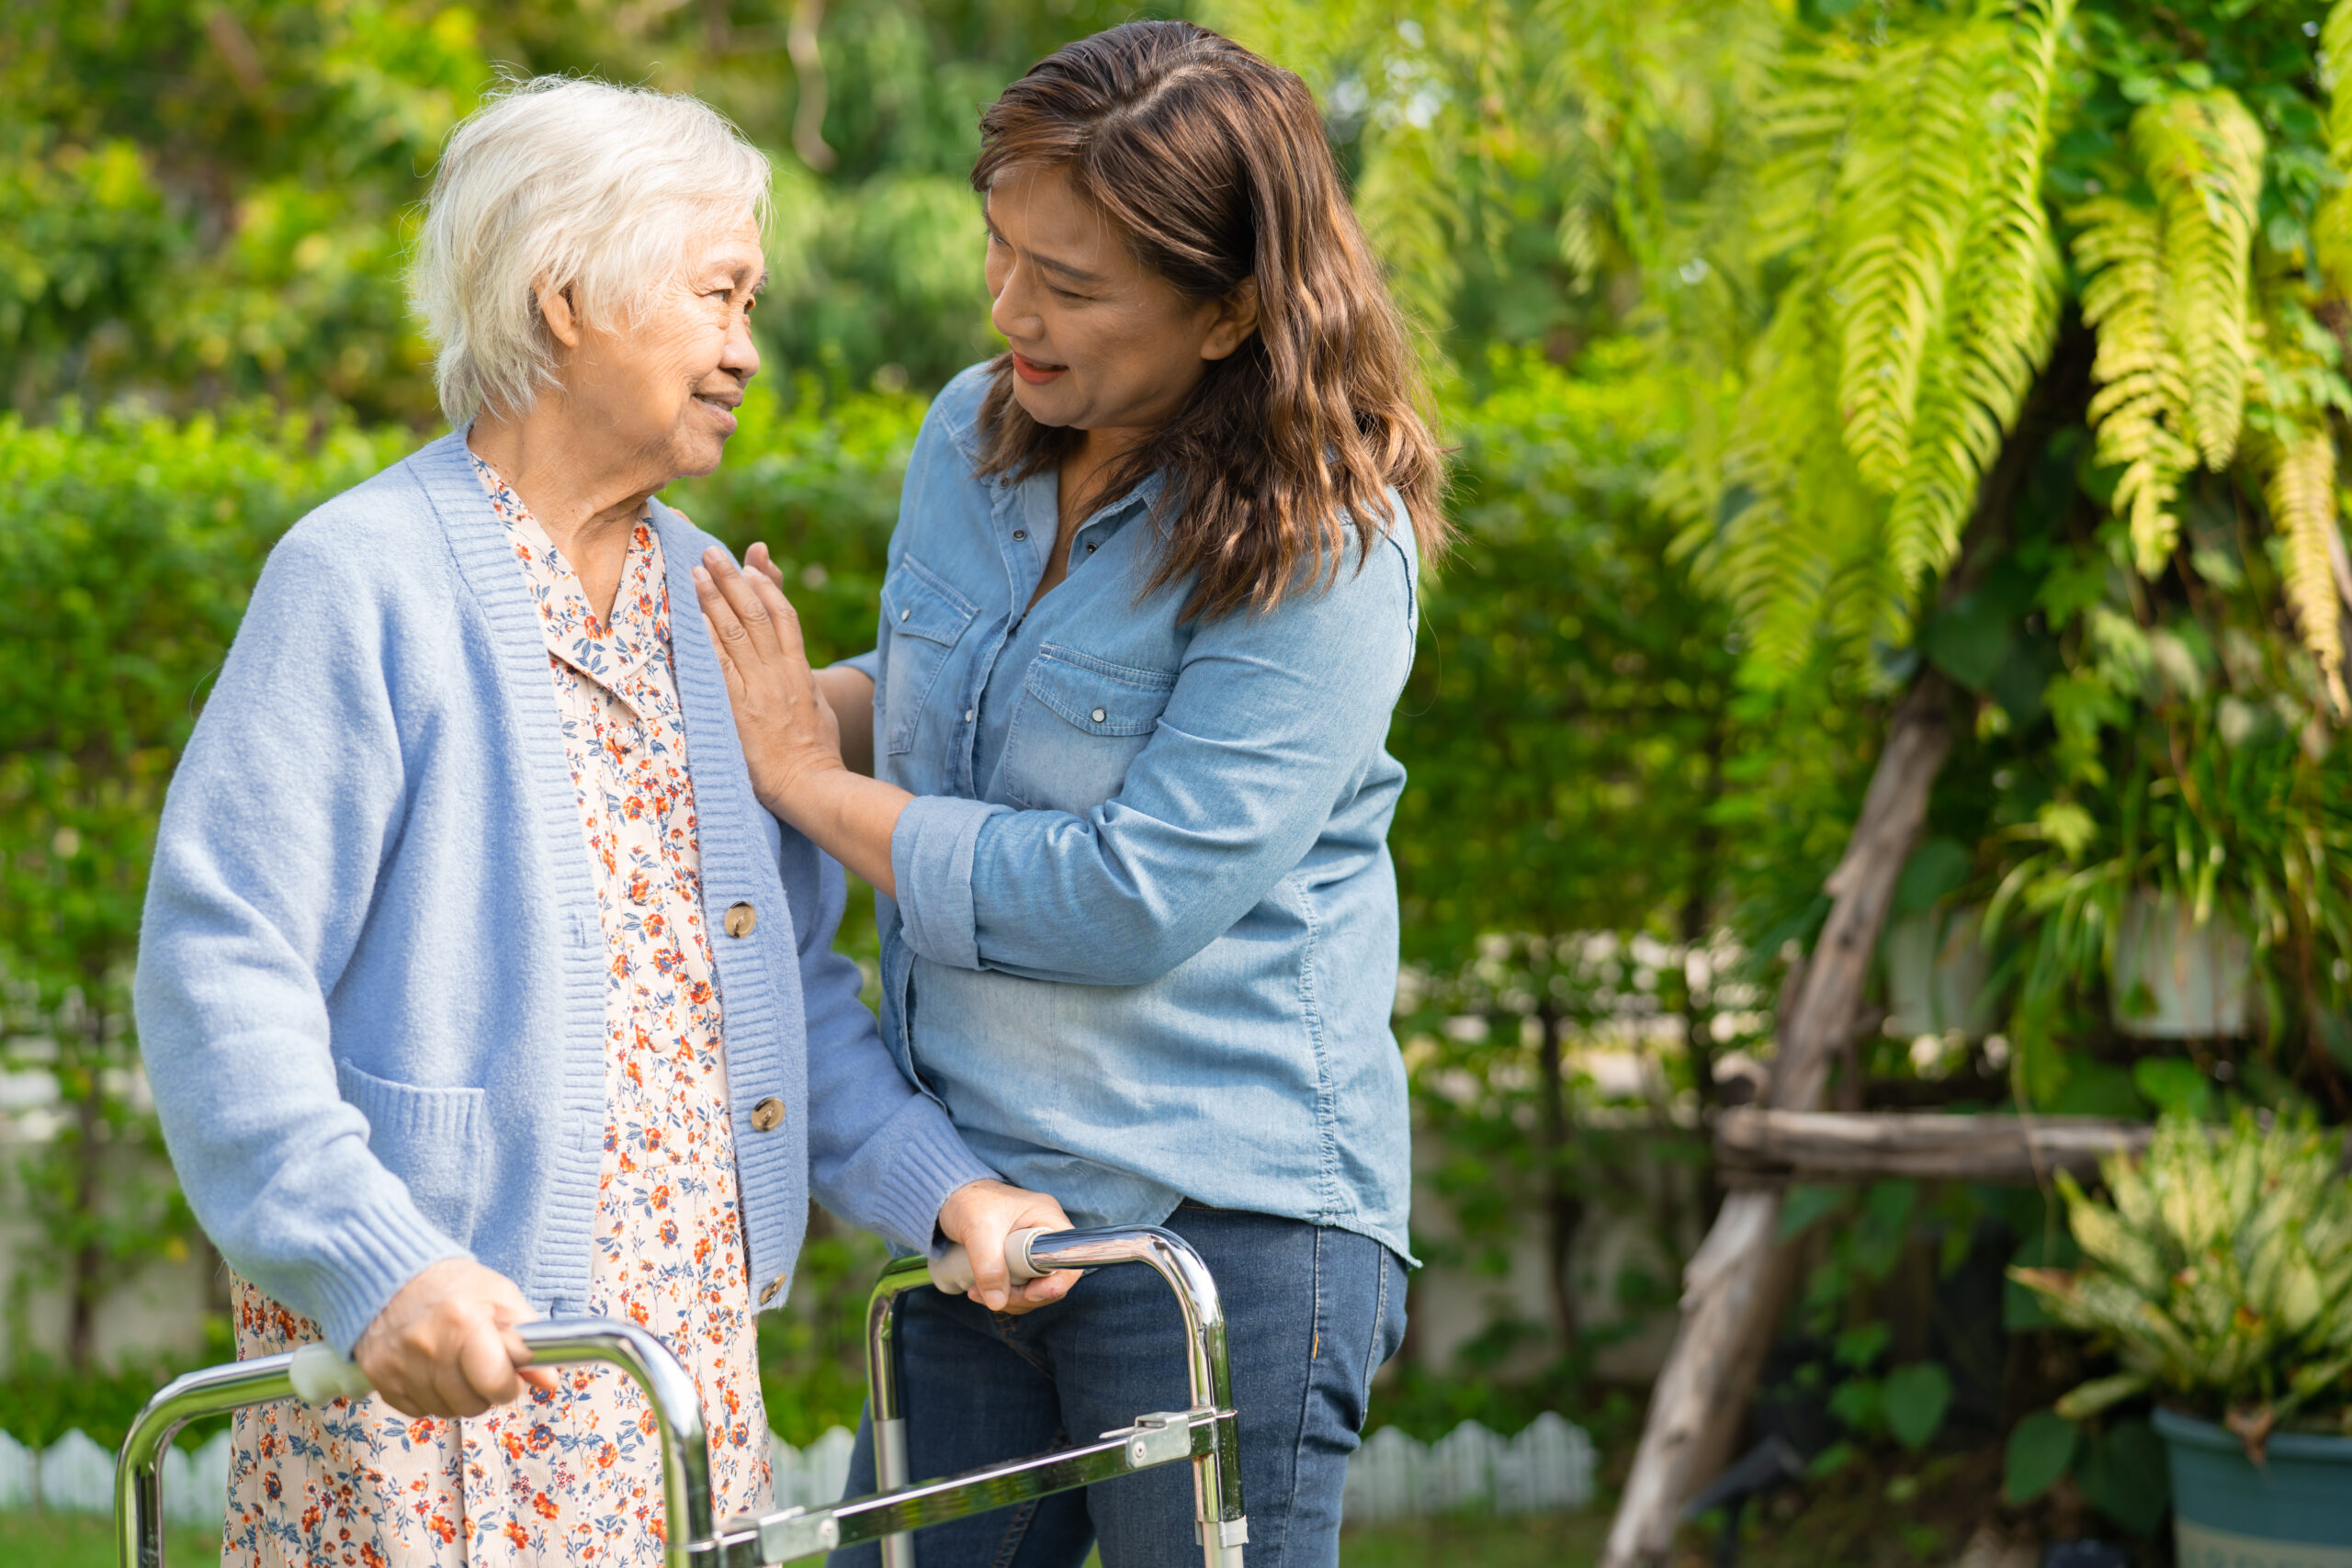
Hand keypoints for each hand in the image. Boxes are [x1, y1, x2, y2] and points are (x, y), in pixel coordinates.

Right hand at [353, 1257, 555, 1417]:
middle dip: (485, 1390)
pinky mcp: (378, 1377)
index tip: (509, 1372)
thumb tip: (550, 1381)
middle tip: (482, 1364)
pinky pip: (418, 1410)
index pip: (496, 1383)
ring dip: (458, 1395)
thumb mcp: (501, 1299)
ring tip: (457, 1364)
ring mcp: (398, 1364)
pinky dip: (431, 1397)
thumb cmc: (454, 1286)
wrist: (394, 1275)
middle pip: (471, 1404)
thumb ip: (528, 1341)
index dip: (510, 1383)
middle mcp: (427, 1346)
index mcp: (463, 1322)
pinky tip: (433, 1370)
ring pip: (445, 1412)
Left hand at [694, 544, 842, 815]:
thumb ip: (804, 680)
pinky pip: (720, 665)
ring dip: (714, 598)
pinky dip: (706, 637)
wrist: (812, 786)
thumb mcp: (817, 707)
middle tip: (711, 553)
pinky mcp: (739, 708)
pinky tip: (691, 617)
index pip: (784, 615)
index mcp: (800, 671)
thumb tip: (798, 667)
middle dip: (733, 579)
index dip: (766, 584)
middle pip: (757, 613)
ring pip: (737, 632)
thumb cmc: (815, 755)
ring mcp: (759, 688)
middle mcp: (779, 673)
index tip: (751, 562)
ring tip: (695, 572)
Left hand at [936, 1179, 1081, 1314]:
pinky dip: (1003, 1295)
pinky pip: (1021, 1286)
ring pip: (1037, 1287)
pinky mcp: (1019, 1260)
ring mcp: (1033, 1249)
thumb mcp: (978, 1230)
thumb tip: (997, 1302)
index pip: (1069, 1258)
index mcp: (1047, 1219)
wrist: (951, 1196)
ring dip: (1010, 1299)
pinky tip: (979, 1291)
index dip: (1057, 1282)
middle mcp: (1046, 1235)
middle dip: (1026, 1296)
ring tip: (978, 1293)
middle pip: (1053, 1279)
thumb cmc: (969, 1201)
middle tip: (995, 1297)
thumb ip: (989, 1264)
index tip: (1030, 1294)